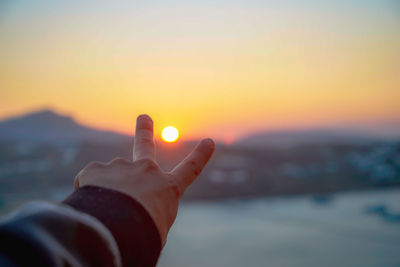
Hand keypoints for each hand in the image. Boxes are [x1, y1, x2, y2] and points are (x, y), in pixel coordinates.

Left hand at [74, 114, 214, 244]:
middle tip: (143, 118)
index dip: (200, 156)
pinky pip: (89, 182)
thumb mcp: (156, 230)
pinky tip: (90, 207)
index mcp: (167, 188)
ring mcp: (121, 167)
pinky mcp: (96, 169)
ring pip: (111, 175)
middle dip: (144, 131)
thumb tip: (132, 212)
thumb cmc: (143, 236)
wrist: (117, 229)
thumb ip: (149, 213)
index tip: (209, 142)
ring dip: (106, 185)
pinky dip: (87, 193)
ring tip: (104, 208)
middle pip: (145, 145)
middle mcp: (146, 172)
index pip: (190, 169)